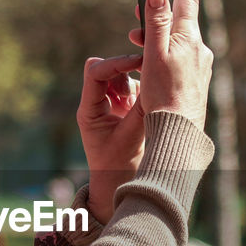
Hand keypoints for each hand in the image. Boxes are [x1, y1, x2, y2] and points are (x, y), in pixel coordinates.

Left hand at [77, 55, 145, 222]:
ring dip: (135, 82)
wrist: (118, 183)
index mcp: (89, 110)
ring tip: (144, 103)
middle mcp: (96, 104)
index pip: (94, 73)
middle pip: (105, 69)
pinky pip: (132, 87)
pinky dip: (142, 90)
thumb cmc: (119, 166)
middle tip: (144, 78)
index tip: (138, 63)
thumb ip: (141, 109)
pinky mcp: (123, 109)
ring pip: (120, 76)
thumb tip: (156, 83)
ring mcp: (109, 105)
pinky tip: (151, 103)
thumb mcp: (132, 136)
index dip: (116, 63)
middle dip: (125, 70)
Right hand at [127, 0, 212, 129]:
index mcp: (189, 38)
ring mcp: (201, 64)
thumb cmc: (164, 96)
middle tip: (137, 18)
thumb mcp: (154, 55)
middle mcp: (200, 48)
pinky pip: (181, 56)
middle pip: (179, 19)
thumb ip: (156, 22)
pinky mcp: (198, 79)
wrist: (180, 133)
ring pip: (178, 40)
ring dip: (158, 38)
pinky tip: (154, 69)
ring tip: (138, 52)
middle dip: (157, 14)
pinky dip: (165, 53)